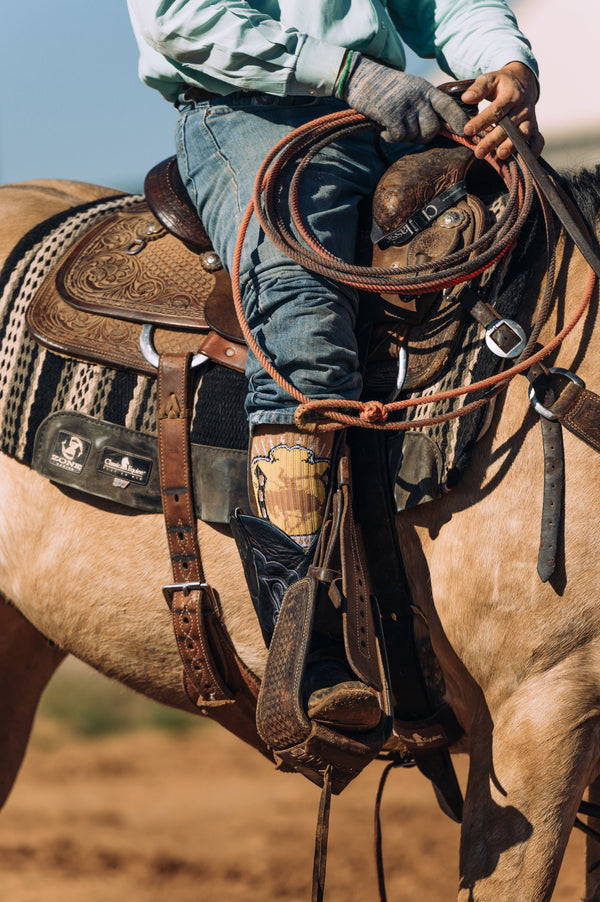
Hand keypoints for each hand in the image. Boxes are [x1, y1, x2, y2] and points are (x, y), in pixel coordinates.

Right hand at [341, 54, 467, 143]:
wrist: (362, 77)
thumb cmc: (387, 88)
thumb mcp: (412, 88)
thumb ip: (425, 103)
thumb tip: (436, 127)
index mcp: (427, 90)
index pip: (449, 106)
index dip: (459, 120)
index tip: (465, 131)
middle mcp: (420, 98)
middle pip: (432, 130)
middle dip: (422, 136)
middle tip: (408, 130)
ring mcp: (406, 106)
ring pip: (414, 136)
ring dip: (403, 135)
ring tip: (392, 123)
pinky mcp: (392, 115)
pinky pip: (398, 137)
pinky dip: (390, 137)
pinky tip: (384, 128)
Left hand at [462, 62, 543, 159]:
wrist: (523, 81)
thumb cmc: (502, 83)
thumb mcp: (490, 79)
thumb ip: (478, 88)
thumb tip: (466, 98)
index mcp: (510, 95)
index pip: (496, 110)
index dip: (482, 121)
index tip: (467, 130)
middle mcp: (522, 108)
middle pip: (508, 126)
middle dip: (493, 140)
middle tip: (479, 152)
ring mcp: (529, 119)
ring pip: (522, 135)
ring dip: (512, 146)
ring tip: (500, 156)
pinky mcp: (534, 128)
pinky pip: (537, 141)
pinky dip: (533, 151)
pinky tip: (523, 162)